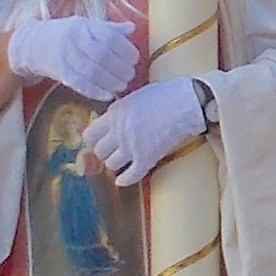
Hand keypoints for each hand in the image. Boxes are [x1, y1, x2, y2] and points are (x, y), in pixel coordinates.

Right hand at [4, 15, 140, 102]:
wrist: (31, 43)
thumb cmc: (65, 34)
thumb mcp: (86, 25)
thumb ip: (109, 29)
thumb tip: (132, 28)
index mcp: (84, 25)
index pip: (110, 38)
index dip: (125, 50)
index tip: (134, 59)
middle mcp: (75, 39)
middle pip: (103, 56)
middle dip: (120, 69)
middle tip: (130, 76)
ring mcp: (65, 56)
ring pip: (92, 72)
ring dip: (110, 82)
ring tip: (121, 86)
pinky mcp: (59, 72)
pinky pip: (79, 84)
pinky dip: (95, 91)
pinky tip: (107, 96)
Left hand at [84, 77, 209, 186]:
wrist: (185, 103)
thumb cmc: (165, 94)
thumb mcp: (135, 96)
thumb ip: (120, 109)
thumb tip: (113, 116)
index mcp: (114, 115)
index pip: (90, 134)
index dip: (92, 139)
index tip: (97, 141)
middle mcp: (119, 133)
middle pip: (99, 151)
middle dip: (104, 152)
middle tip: (112, 151)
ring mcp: (132, 147)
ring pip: (111, 164)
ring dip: (116, 164)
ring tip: (122, 161)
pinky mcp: (147, 159)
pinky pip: (130, 175)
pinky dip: (125, 180)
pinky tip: (122, 181)